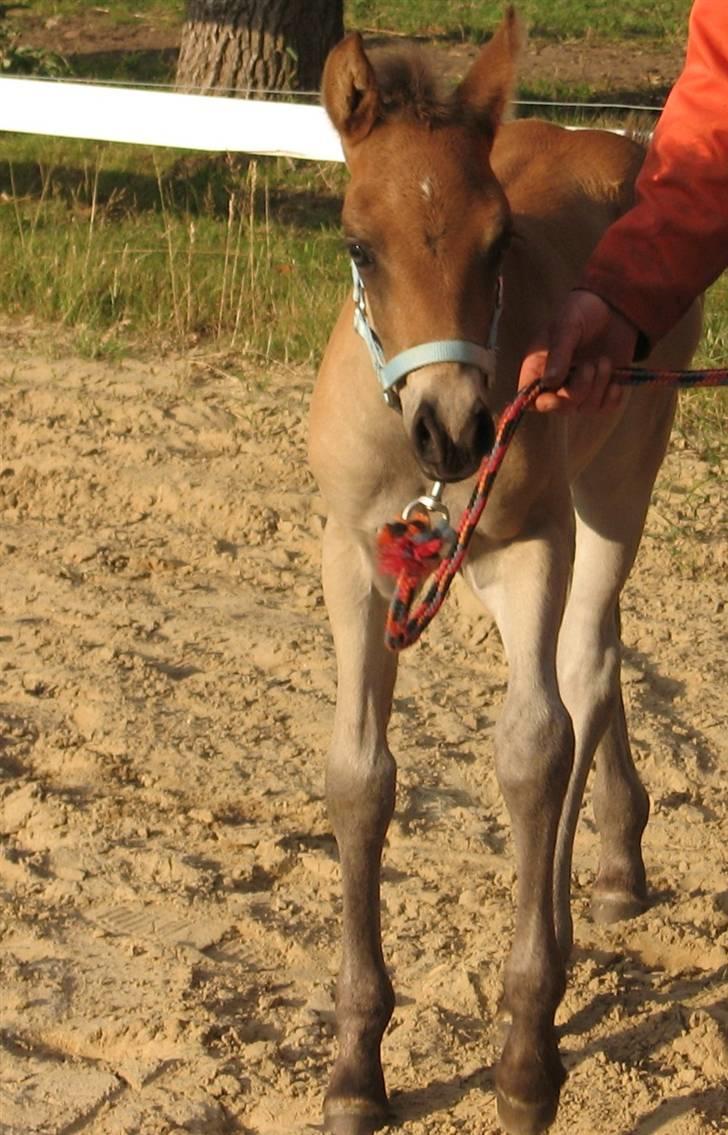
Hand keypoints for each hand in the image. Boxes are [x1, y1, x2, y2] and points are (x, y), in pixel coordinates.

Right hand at [518, 290, 638, 412]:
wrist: (614, 308)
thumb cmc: (582, 311)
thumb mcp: (567, 326)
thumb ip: (559, 352)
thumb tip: (550, 381)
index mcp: (537, 367)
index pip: (530, 398)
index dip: (543, 401)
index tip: (558, 390)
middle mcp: (555, 383)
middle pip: (560, 407)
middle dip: (578, 390)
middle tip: (590, 365)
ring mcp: (578, 388)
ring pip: (583, 409)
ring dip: (597, 388)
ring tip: (605, 362)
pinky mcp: (601, 390)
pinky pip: (604, 409)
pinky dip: (611, 399)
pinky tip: (616, 381)